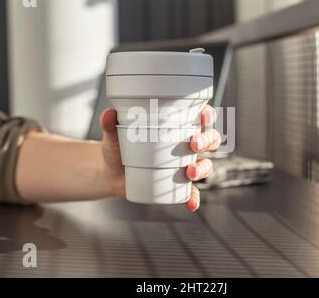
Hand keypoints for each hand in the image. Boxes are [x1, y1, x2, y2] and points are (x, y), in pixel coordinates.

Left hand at [100, 105, 220, 211]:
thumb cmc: (119, 149)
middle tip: (193, 144)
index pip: (199, 117)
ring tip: (189, 172)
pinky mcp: (177, 185)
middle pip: (210, 140)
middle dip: (207, 140)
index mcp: (176, 128)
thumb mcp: (114, 136)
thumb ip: (110, 124)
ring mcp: (183, 165)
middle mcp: (185, 145)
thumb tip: (109, 114)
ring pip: (206, 164)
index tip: (202, 116)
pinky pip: (191, 192)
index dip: (207, 115)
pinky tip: (191, 203)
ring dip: (203, 168)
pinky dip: (193, 198)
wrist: (111, 174)